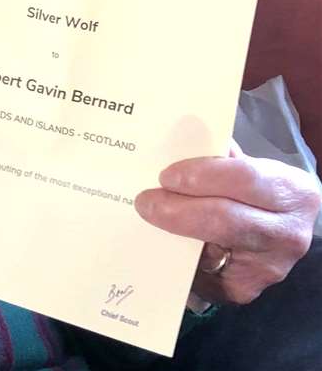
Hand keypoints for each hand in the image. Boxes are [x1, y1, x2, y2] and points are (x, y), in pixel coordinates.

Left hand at [134, 142, 320, 304]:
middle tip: (145, 201)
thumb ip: (216, 156)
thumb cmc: (254, 188)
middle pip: (226, 221)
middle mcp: (287, 234)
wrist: (278, 228)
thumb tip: (173, 147)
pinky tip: (158, 241)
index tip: (166, 176)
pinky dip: (175, 258)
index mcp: (291, 191)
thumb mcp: (245, 165)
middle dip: (178, 211)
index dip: (202, 176)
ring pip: (209, 252)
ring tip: (147, 217)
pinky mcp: (243, 290)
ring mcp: (268, 268)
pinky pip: (200, 276)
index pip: (244, 179)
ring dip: (171, 234)